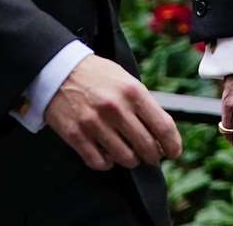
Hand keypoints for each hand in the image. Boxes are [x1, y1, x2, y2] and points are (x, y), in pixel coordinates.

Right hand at [44, 55, 183, 170]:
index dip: (173, 144)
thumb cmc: (97, 75)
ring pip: (125, 158)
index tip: (173, 152)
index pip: (163, 127)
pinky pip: (100, 162)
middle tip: (152, 156)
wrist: (59, 69)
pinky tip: (108, 155)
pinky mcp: (76, 135)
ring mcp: (94, 123)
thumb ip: (143, 103)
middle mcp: (115, 108)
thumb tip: (162, 132)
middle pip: (147, 146)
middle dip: (153, 156)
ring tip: (130, 154)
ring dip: (131, 160)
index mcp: (132, 91)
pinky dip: (108, 163)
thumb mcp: (126, 80)